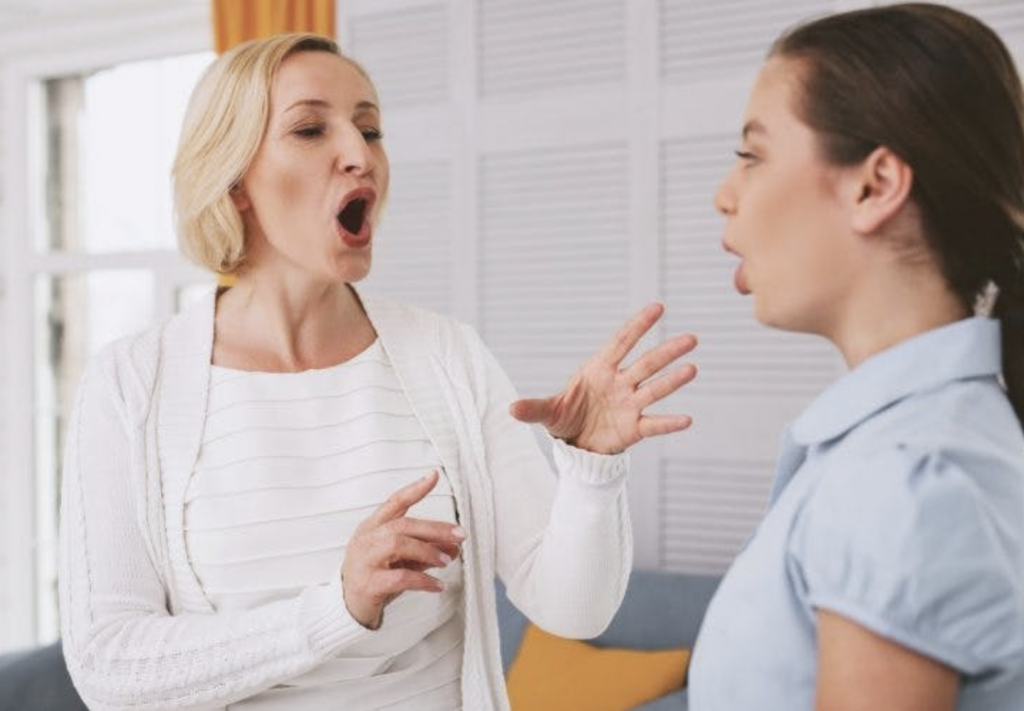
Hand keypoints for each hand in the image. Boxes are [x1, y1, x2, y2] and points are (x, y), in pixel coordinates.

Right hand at [341, 471, 466, 628]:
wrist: (349, 608)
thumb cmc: (376, 578)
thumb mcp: (403, 561)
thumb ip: (426, 551)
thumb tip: (454, 546)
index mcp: (373, 527)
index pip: (394, 502)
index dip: (414, 489)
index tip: (433, 476)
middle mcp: (366, 539)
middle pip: (402, 524)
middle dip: (434, 528)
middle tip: (459, 535)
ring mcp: (364, 560)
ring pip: (398, 545)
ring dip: (427, 551)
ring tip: (446, 561)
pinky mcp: (367, 583)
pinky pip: (399, 577)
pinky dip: (423, 581)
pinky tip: (438, 585)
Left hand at [510, 303, 696, 453]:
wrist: (576, 446)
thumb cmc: (566, 418)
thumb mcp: (548, 413)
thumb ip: (534, 409)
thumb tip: (511, 410)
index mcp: (599, 370)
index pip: (622, 342)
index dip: (639, 325)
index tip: (658, 307)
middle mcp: (620, 383)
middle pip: (646, 363)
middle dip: (667, 352)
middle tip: (692, 338)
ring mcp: (629, 404)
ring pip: (654, 389)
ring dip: (672, 380)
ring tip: (692, 368)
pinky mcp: (634, 428)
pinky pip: (654, 423)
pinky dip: (670, 423)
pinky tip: (687, 419)